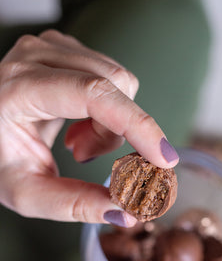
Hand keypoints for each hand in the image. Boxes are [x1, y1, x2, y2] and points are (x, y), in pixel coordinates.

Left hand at [0, 30, 178, 224]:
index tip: (164, 158)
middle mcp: (35, 55)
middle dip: (118, 130)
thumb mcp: (27, 194)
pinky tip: (77, 125)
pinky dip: (106, 110)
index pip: (92, 93)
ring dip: (111, 122)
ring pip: (118, 81)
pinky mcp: (64, 49)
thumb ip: (73, 205)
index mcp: (18, 88)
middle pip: (114, 85)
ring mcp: (50, 46)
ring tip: (77, 142)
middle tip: (85, 155)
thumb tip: (126, 213)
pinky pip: (110, 77)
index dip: (137, 125)